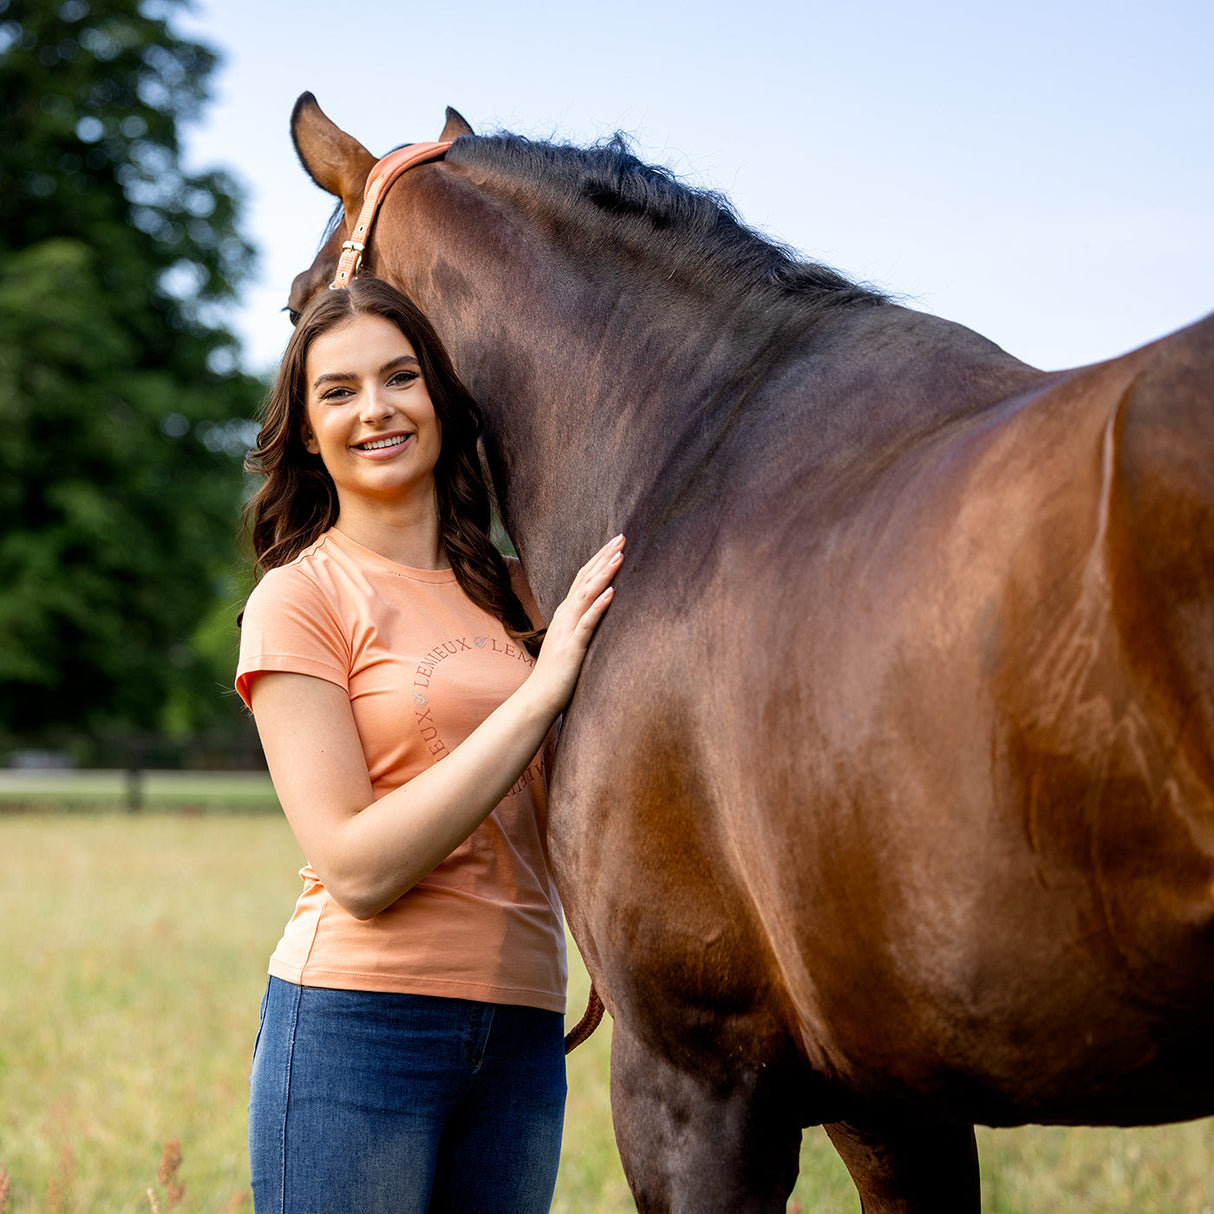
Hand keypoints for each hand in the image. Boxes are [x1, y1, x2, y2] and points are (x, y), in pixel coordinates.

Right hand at [528, 534, 624, 713]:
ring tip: (620, 556)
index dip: (599, 559)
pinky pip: (587, 623)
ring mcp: (568, 630)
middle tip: (622, 537)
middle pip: (585, 579)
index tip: (616, 542)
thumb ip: (582, 625)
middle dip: (604, 557)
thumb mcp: (572, 641)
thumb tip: (599, 612)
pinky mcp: (572, 647)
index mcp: (566, 613)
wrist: (538, 698)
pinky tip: (611, 593)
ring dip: (604, 574)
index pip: (583, 578)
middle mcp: (565, 616)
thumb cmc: (558, 673)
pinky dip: (599, 606)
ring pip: (586, 595)